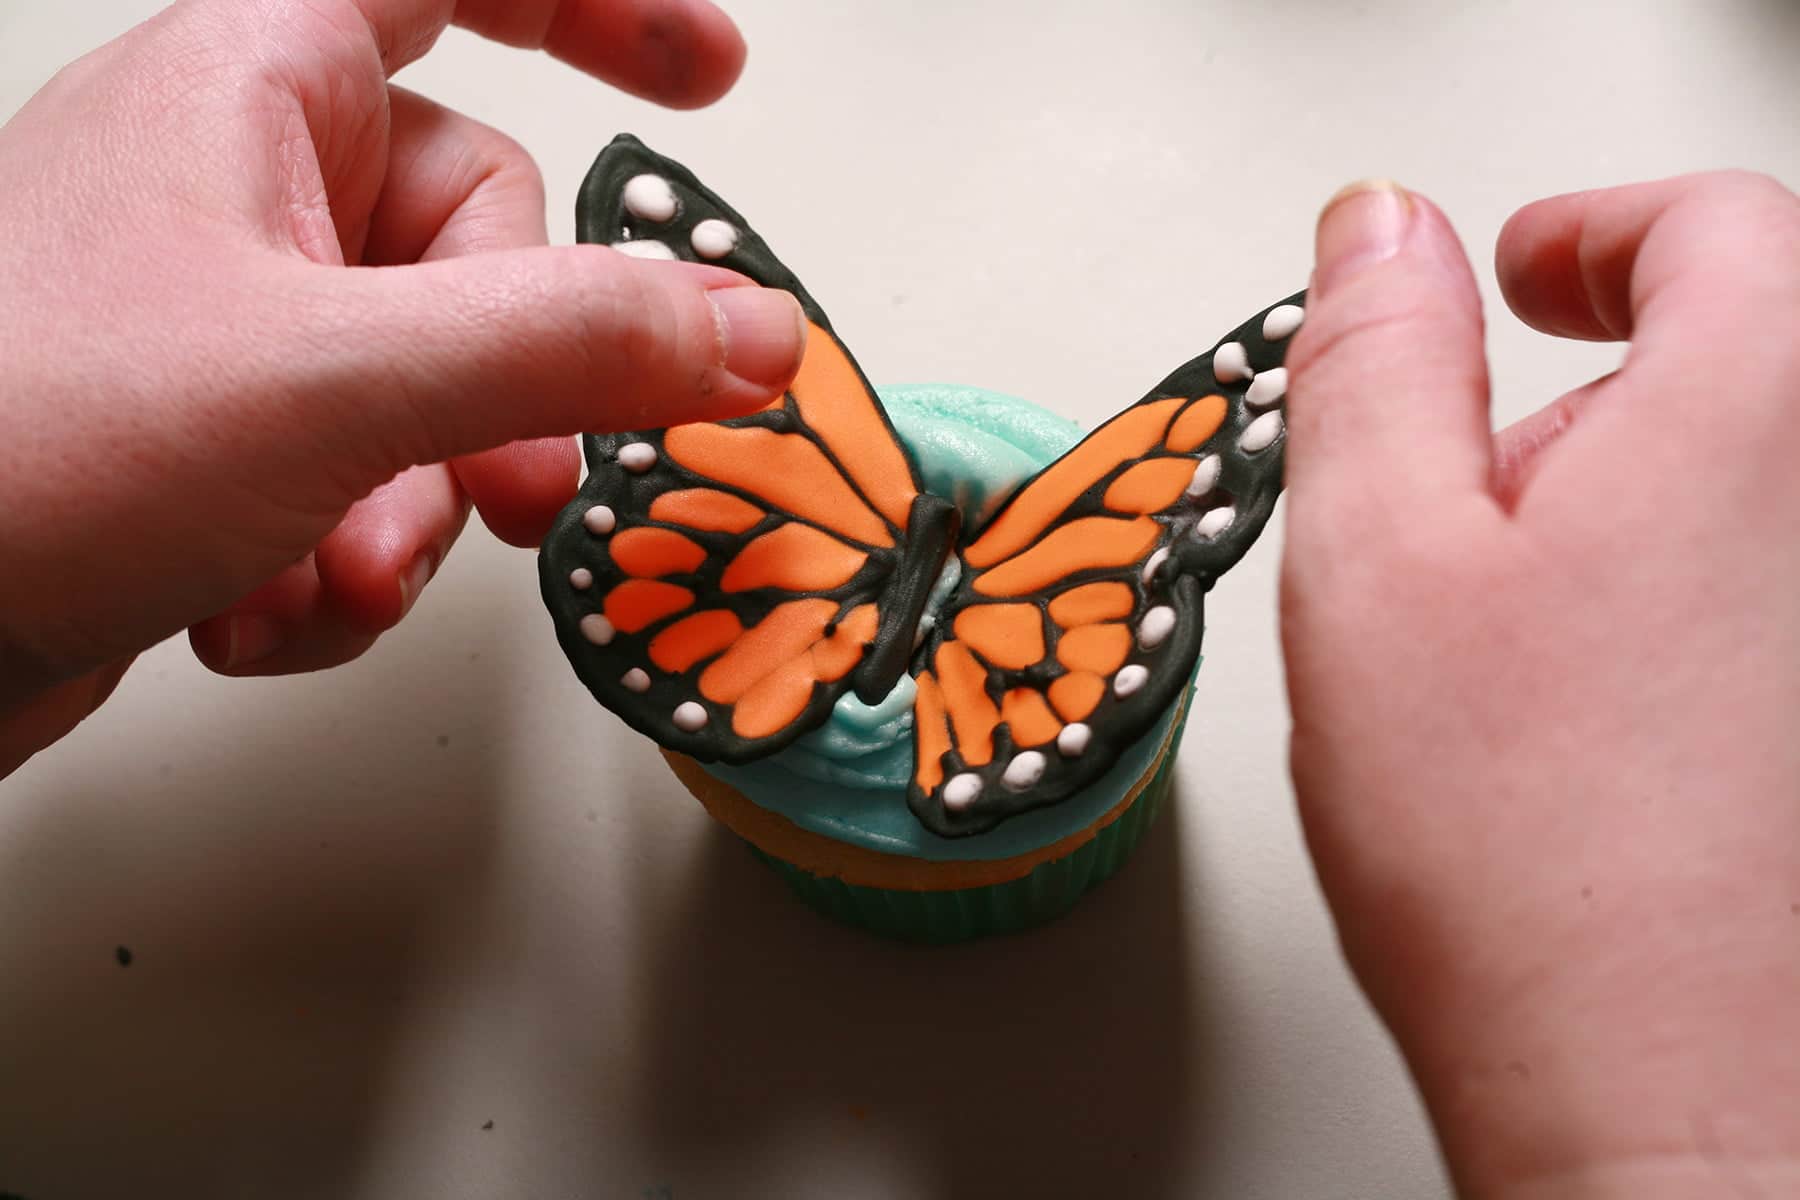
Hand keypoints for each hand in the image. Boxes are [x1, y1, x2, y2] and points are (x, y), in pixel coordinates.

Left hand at [0, 0, 806, 775]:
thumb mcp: (339, 380)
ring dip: (416, 508)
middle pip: (484, 248)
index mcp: (258, 86)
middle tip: (501, 491)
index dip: (603, 15)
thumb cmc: (20, 447)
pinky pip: (365, 475)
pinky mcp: (218, 444)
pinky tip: (259, 606)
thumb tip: (747, 331)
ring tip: (332, 572)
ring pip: (437, 387)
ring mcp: (233, 322)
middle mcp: (249, 189)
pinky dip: (343, 559)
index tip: (709, 81)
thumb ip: (570, 345)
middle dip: (498, 401)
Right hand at [1281, 173, 1799, 1196]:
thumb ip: (1374, 360)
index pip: (1709, 224)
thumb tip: (1378, 237)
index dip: (1594, 232)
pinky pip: (1779, 597)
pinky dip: (1704, 607)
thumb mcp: (1377, 560)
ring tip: (1532, 647)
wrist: (1678, 1110)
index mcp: (1760, 410)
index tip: (1518, 275)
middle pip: (1746, 358)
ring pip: (1761, 491)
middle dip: (1602, 394)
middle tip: (1486, 499)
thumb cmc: (1531, 860)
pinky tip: (1615, 727)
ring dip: (1649, 511)